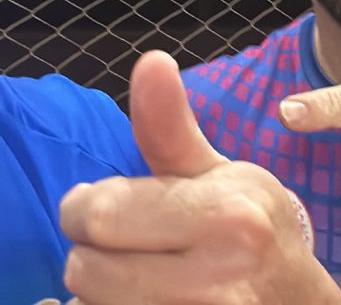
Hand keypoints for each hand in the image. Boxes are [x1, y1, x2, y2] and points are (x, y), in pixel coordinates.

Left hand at [59, 51, 340, 303]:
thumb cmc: (256, 233)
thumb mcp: (222, 175)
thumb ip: (172, 127)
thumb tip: (151, 60)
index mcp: (224, 217)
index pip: (97, 215)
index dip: (84, 210)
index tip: (103, 210)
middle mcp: (215, 279)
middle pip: (84, 269)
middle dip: (91, 255)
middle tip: (125, 248)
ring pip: (90, 304)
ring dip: (99, 291)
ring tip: (137, 277)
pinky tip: (141, 298)